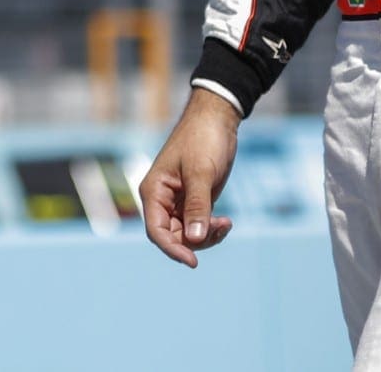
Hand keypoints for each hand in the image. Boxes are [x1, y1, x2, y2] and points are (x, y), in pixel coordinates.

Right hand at [138, 87, 240, 266]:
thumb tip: (195, 239)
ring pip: (187, 235)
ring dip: (206, 236)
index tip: (193, 262)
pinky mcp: (194, 201)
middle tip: (221, 226)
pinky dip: (211, 229)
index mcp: (154, 191)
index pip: (156, 231)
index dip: (172, 249)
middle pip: (173, 237)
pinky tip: (226, 222)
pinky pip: (198, 226)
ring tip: (226, 223)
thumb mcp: (201, 173)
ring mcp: (178, 201)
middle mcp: (162, 199)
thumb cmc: (203, 139)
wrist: (217, 119)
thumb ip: (197, 206)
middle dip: (196, 240)